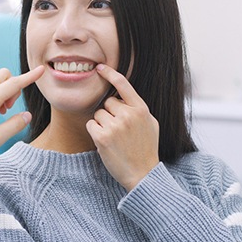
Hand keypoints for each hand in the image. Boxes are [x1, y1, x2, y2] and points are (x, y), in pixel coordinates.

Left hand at [86, 64, 158, 190]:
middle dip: (109, 114)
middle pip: (107, 103)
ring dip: (102, 124)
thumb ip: (138, 108)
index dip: (110, 74)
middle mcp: (128, 115)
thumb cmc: (146, 149)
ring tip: (114, 138)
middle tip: (119, 130)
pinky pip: (91, 125)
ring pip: (98, 114)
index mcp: (141, 109)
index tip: (99, 67)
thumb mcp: (150, 124)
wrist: (143, 174)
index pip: (123, 84)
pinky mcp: (102, 137)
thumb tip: (124, 96)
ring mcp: (115, 126)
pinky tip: (106, 143)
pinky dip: (95, 132)